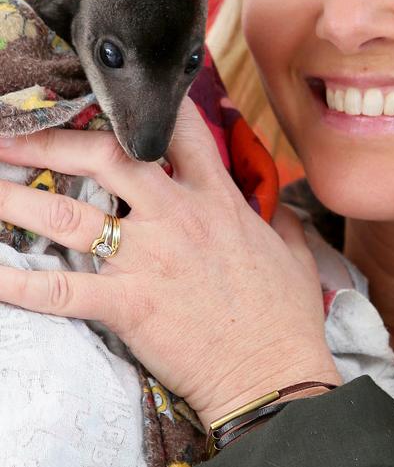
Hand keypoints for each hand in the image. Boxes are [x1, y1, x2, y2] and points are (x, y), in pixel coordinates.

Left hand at [0, 97, 341, 427]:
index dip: (148, 105)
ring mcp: (148, 258)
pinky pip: (61, 289)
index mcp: (216, 198)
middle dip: (53, 141)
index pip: (181, 131)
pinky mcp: (128, 304)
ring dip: (17, 199)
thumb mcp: (293, 252)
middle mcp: (177, 216)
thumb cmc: (284, 315)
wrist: (274, 372)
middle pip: (105, 157)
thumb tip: (285, 209)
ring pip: (70, 215)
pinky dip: (19, 281)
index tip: (112, 94)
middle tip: (11, 135)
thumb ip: (283, 221)